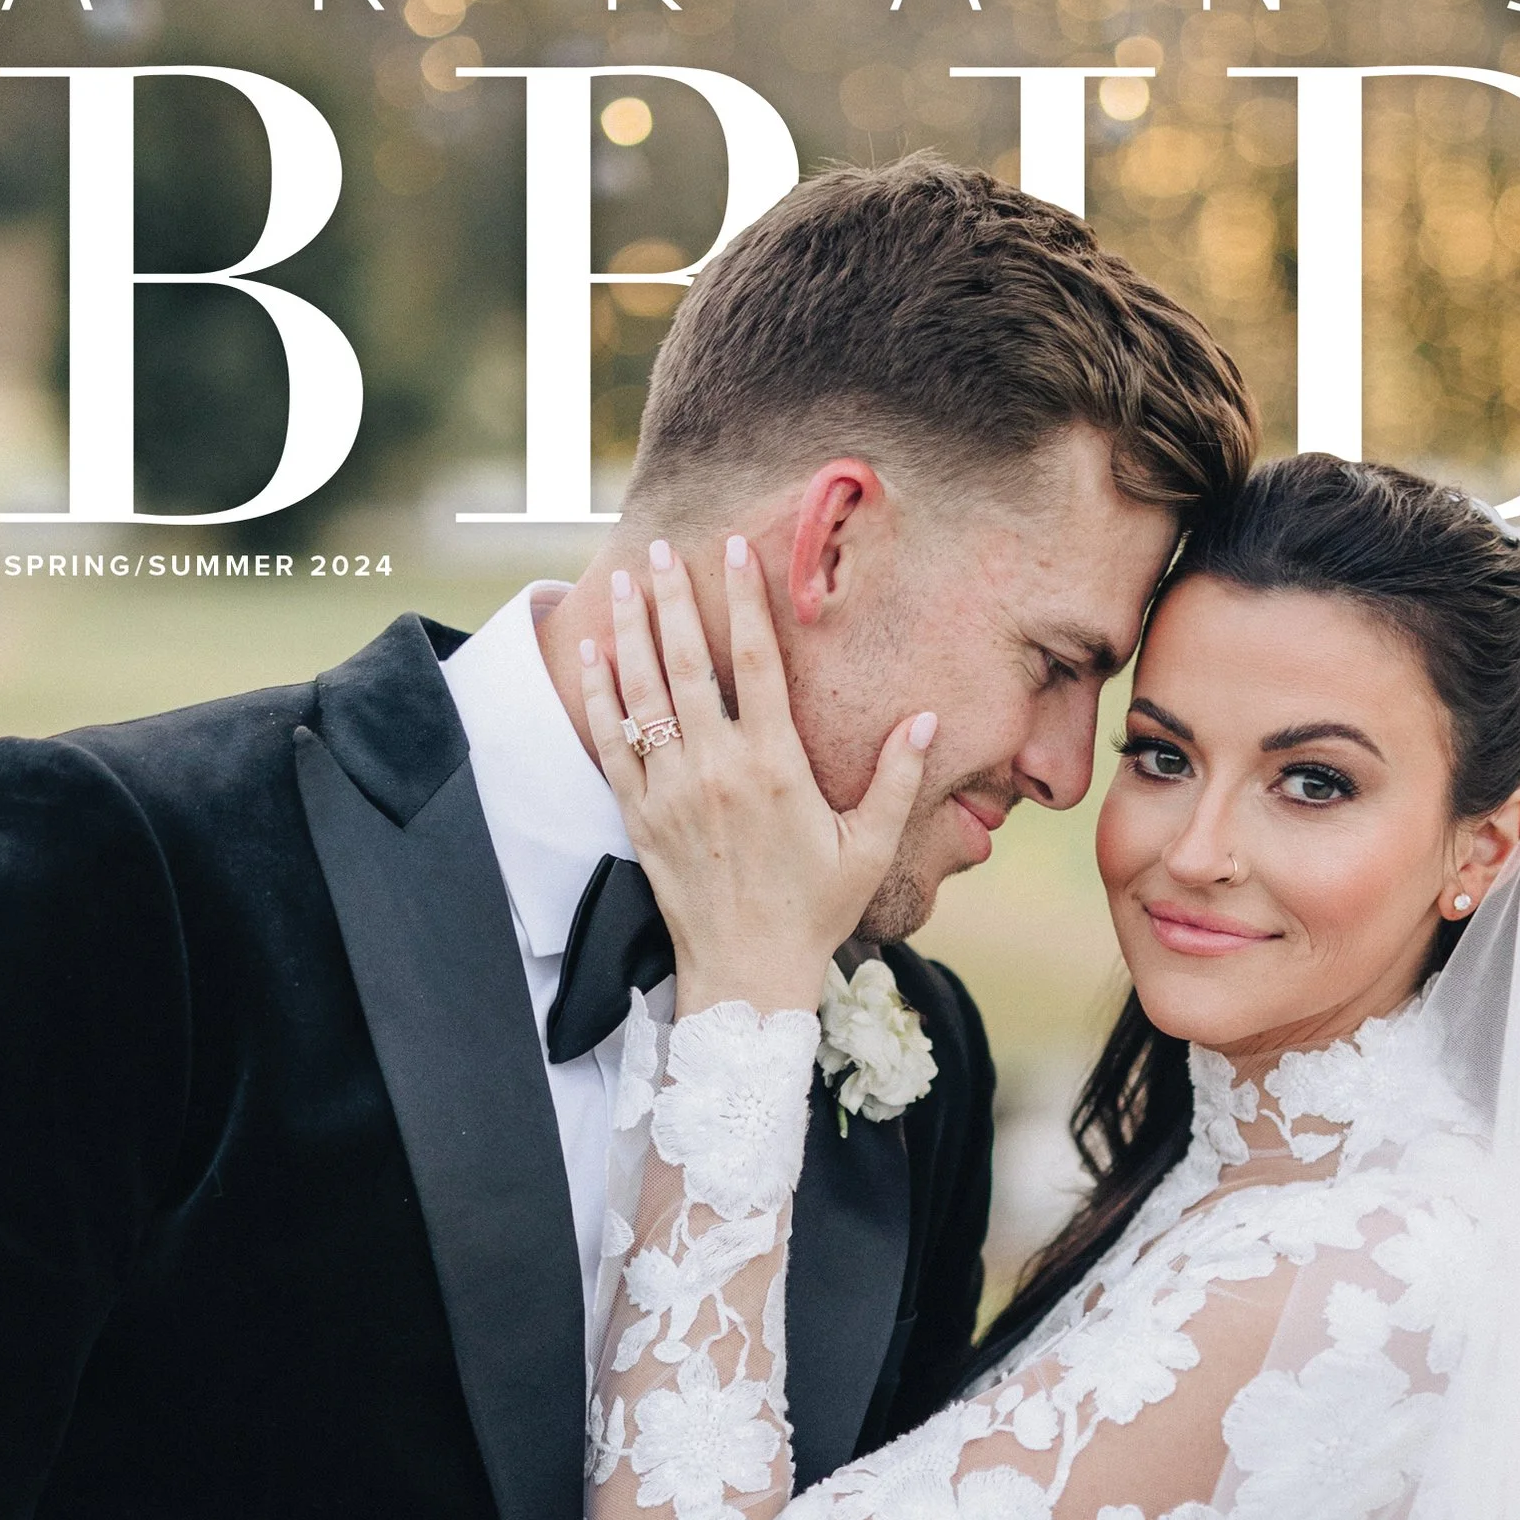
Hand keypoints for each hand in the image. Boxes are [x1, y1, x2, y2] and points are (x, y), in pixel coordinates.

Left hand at [581, 536, 934, 1016]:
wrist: (747, 972)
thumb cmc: (815, 910)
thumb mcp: (869, 847)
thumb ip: (897, 779)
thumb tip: (926, 717)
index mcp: (775, 767)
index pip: (754, 663)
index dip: (742, 601)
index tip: (732, 551)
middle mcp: (717, 769)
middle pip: (687, 663)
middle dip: (673, 598)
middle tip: (660, 547)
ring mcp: (672, 792)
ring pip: (643, 694)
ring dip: (631, 632)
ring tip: (623, 580)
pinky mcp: (640, 817)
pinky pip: (612, 743)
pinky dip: (600, 696)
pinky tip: (594, 655)